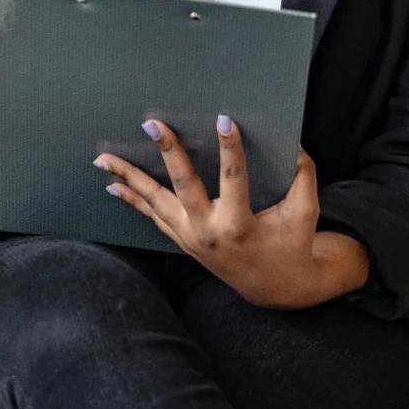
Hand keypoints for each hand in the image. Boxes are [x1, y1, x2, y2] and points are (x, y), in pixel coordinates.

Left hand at [94, 118, 369, 308]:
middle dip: (168, 153)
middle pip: (182, 186)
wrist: (276, 288)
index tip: (225, 120)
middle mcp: (208, 233)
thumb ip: (302, 174)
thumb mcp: (305, 211)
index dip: (231, 149)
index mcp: (239, 225)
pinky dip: (133, 200)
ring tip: (104, 157)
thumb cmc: (292, 243)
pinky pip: (153, 217)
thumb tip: (291, 140)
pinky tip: (113, 184)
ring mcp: (190, 239)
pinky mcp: (183, 241)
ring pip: (154, 203)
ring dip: (128, 178)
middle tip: (153, 124)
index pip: (234, 178)